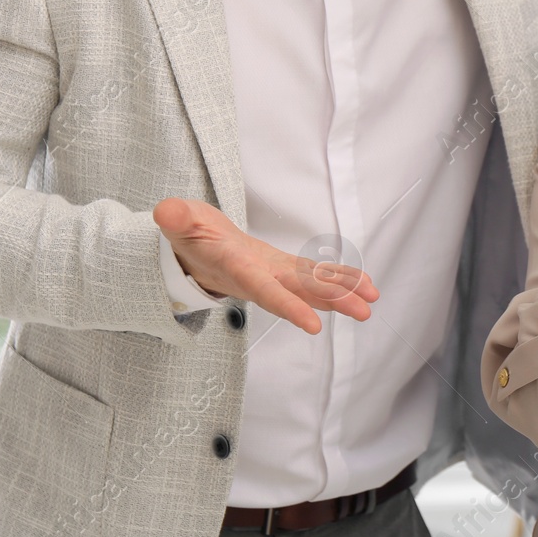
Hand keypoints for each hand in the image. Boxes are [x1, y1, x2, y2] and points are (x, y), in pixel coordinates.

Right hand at [153, 197, 378, 333]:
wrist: (191, 252)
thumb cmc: (187, 236)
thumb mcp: (179, 222)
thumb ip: (175, 218)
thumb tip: (165, 211)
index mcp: (237, 268)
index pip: (264, 290)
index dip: (288, 306)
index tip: (313, 325)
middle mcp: (260, 276)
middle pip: (299, 292)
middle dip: (332, 301)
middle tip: (365, 311)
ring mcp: (274, 274)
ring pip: (311, 286)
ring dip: (343, 294)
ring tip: (372, 300)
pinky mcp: (282, 267)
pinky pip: (314, 275)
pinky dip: (339, 278)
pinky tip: (364, 284)